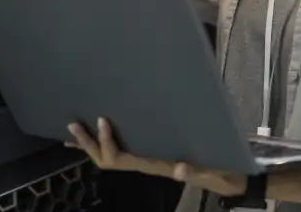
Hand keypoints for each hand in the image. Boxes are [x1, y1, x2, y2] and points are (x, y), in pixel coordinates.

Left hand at [67, 118, 247, 196]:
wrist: (227, 180)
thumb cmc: (219, 172)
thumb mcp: (212, 171)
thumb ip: (196, 171)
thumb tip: (180, 171)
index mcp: (155, 165)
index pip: (122, 158)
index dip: (108, 141)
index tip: (103, 119)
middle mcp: (145, 164)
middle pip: (107, 160)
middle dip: (89, 143)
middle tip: (73, 124)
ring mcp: (146, 162)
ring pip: (110, 157)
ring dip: (91, 144)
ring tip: (75, 129)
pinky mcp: (150, 158)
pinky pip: (121, 152)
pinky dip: (105, 143)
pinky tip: (97, 135)